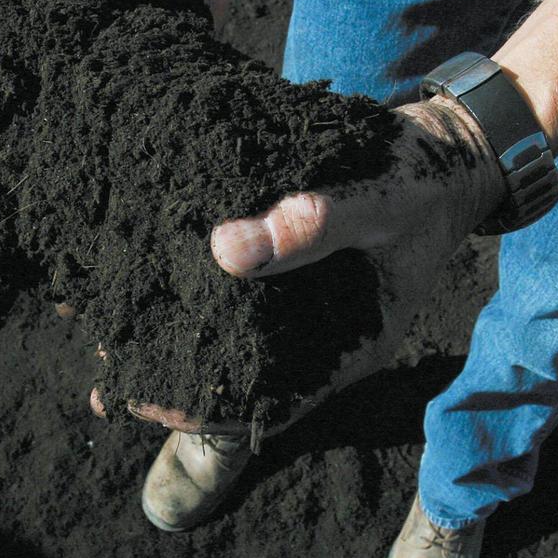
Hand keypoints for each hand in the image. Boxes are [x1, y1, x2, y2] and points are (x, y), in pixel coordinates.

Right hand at [0, 0, 270, 308]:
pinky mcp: (149, 146)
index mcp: (6, 101)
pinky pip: (132, 202)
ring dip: (58, 260)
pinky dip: (122, 237)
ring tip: (54, 301)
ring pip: (71, 215)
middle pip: (10, 205)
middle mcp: (50, 133)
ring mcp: (100, 144)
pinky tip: (118, 272)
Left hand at [91, 96, 506, 438]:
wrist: (449, 149)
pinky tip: (148, 259)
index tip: (148, 399)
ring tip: (108, 322)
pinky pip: (240, 277)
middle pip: (243, 371)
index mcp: (353, 346)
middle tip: (109, 372)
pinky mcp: (293, 258)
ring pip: (235, 327)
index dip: (209, 409)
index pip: (274, 401)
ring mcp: (308, 297)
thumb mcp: (382, 202)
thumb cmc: (427, 183)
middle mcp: (325, 331)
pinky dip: (196, 276)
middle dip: (178, 372)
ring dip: (179, 324)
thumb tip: (224, 249)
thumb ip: (316, 225)